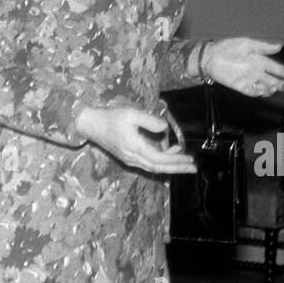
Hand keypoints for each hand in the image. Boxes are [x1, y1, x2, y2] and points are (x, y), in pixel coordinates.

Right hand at [75, 106, 196, 174]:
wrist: (90, 125)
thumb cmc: (110, 118)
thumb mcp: (130, 114)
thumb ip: (149, 120)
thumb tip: (164, 128)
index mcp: (135, 148)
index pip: (160, 160)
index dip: (176, 161)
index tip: (190, 159)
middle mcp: (133, 158)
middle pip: (159, 168)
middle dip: (177, 168)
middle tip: (193, 167)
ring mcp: (130, 159)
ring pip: (154, 167)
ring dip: (170, 165)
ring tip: (184, 159)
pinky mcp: (128, 157)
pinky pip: (148, 164)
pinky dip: (161, 162)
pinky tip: (168, 153)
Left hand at [203, 38, 283, 95]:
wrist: (211, 56)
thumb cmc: (227, 47)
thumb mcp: (247, 43)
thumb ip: (263, 46)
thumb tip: (278, 46)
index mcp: (259, 60)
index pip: (276, 68)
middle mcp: (256, 71)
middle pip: (274, 80)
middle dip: (283, 83)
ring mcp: (249, 79)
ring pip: (265, 87)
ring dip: (272, 88)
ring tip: (275, 86)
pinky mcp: (241, 86)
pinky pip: (252, 92)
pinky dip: (258, 93)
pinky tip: (262, 91)